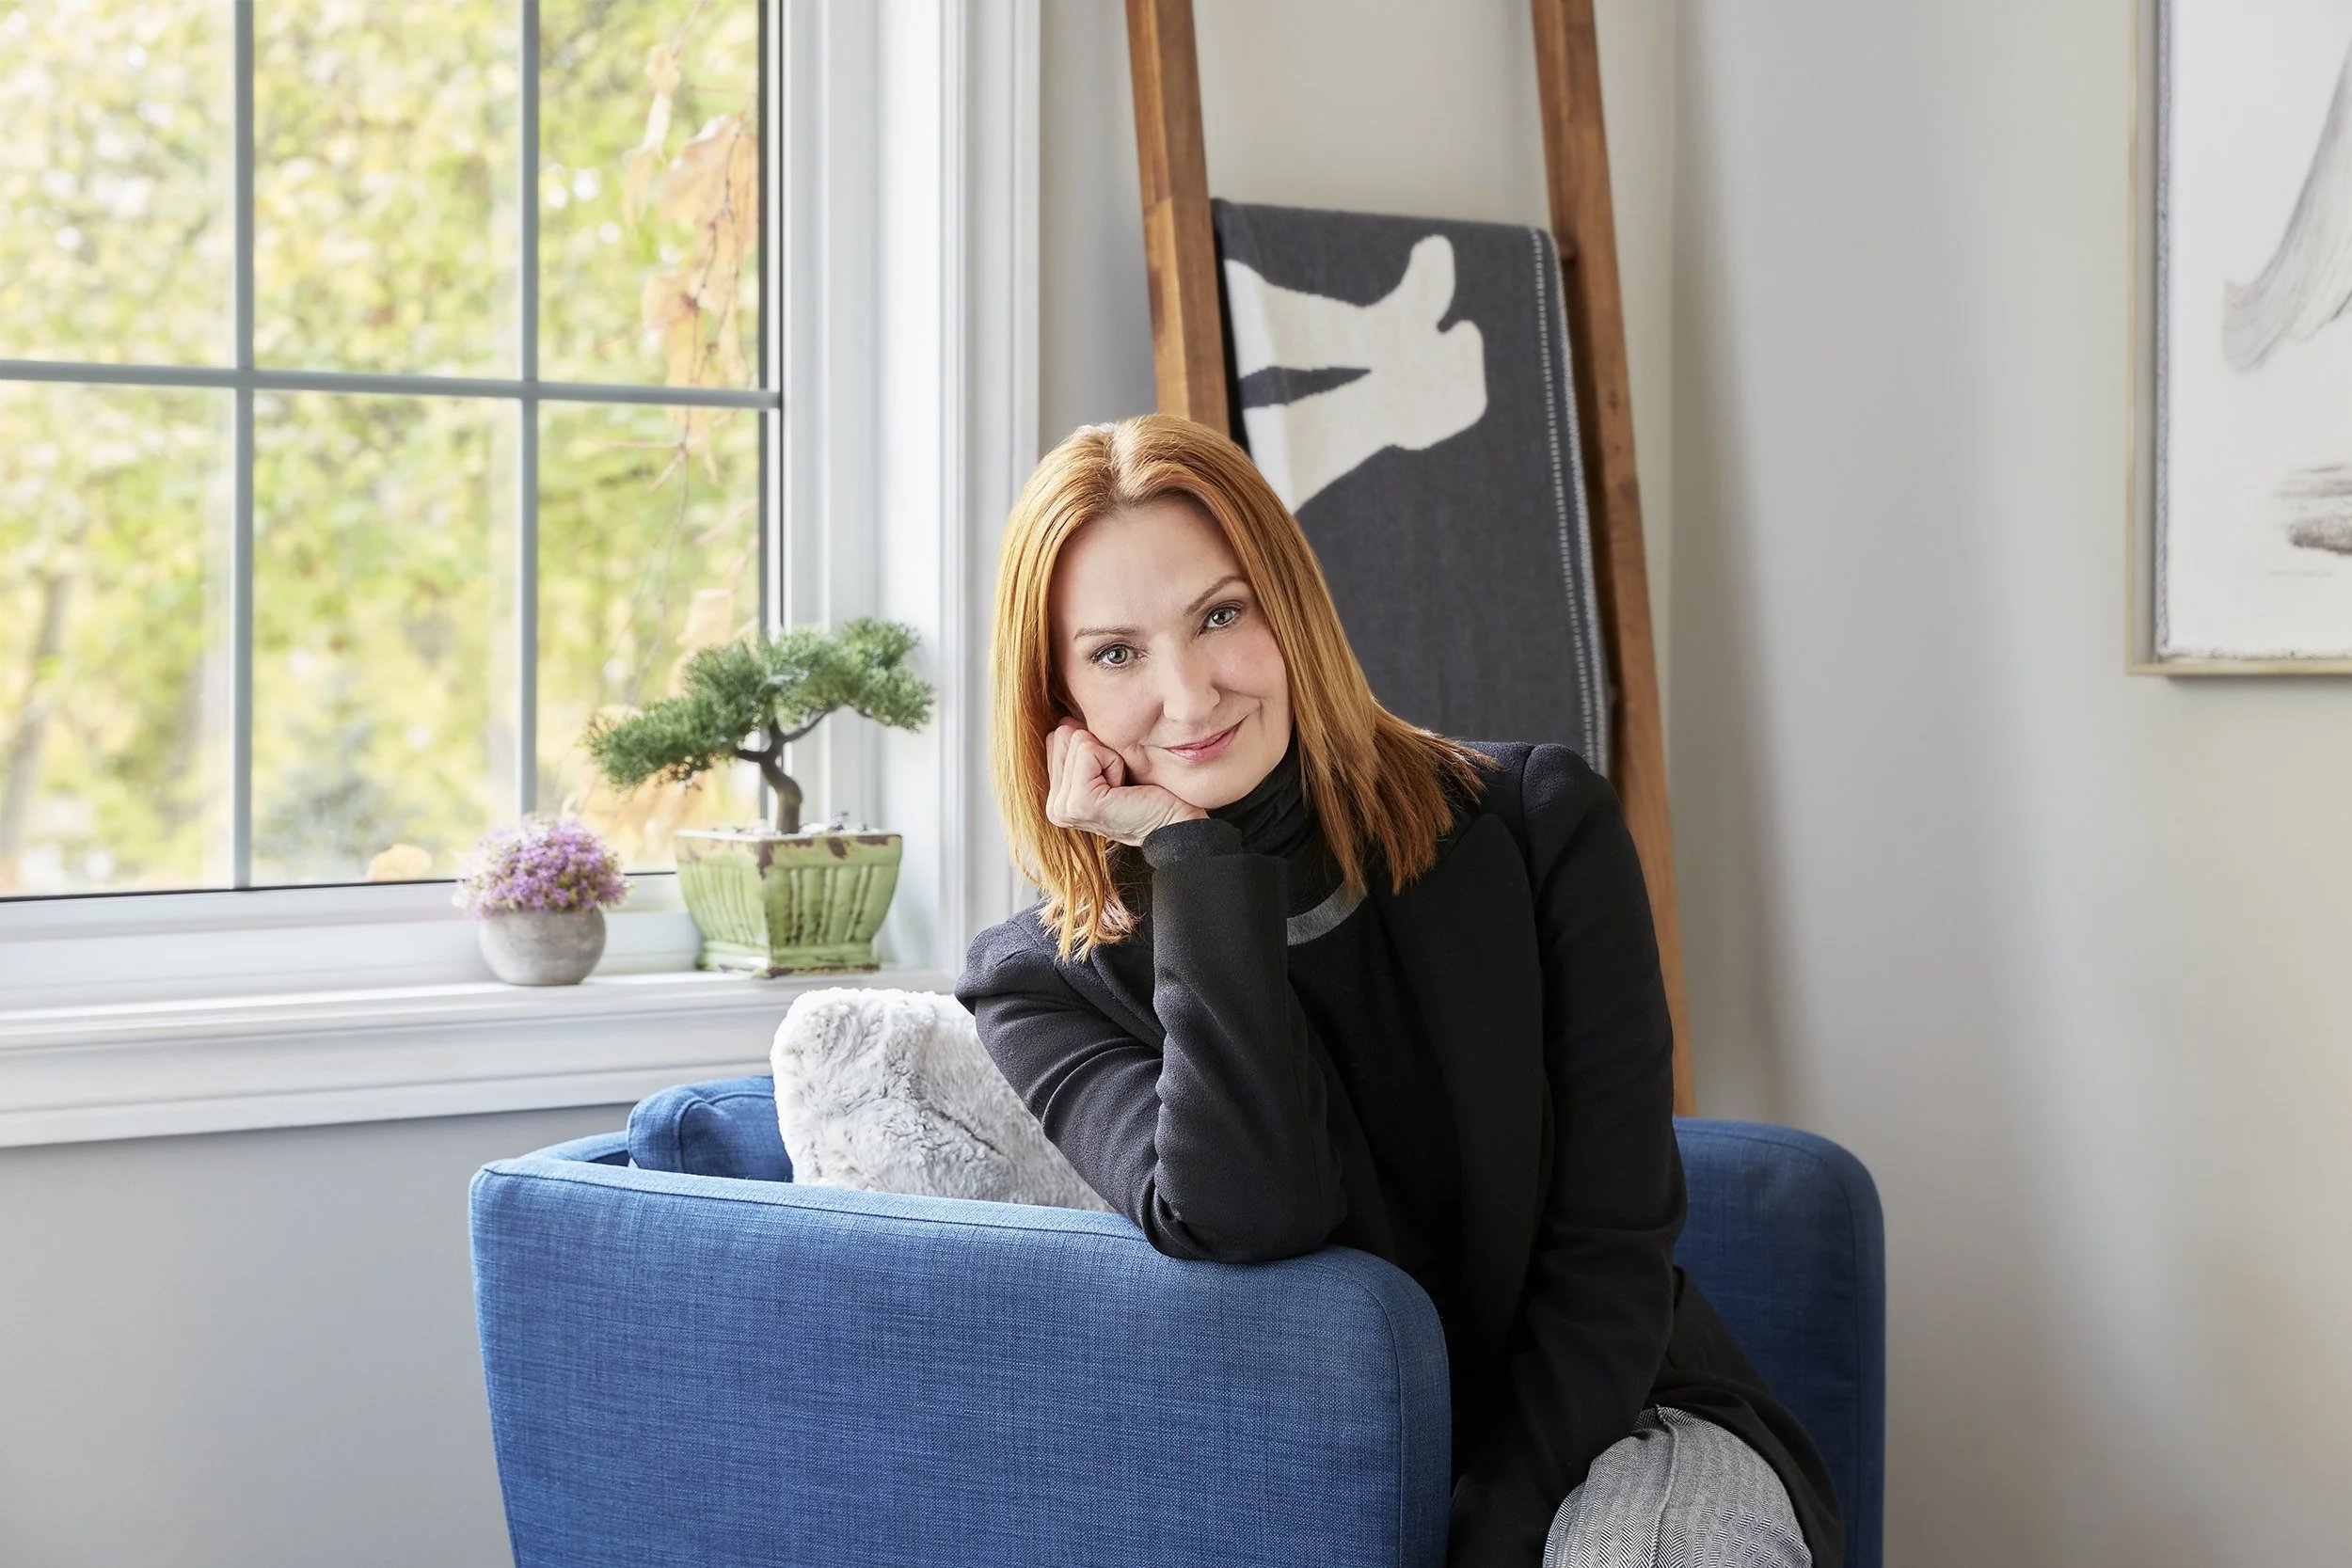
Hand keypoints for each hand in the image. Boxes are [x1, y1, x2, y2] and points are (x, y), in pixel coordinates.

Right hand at [1044, 718, 1209, 846]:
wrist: (1175, 825)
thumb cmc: (1149, 794)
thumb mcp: (1106, 767)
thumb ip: (1080, 747)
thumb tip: (1065, 720)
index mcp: (1056, 798)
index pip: (1057, 738)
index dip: (1093, 748)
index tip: (1112, 776)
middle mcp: (1055, 807)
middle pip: (1063, 735)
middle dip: (1098, 750)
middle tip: (1118, 782)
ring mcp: (1063, 808)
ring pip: (1076, 740)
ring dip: (1108, 758)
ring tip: (1122, 787)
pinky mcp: (1080, 803)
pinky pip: (1089, 750)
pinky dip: (1114, 762)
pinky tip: (1124, 788)